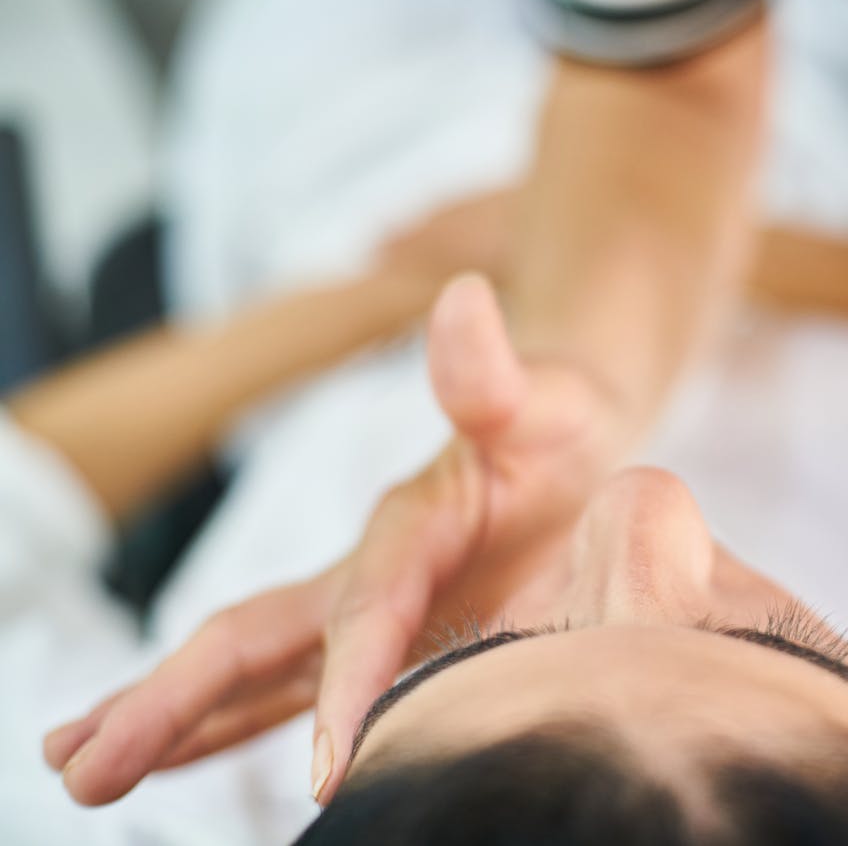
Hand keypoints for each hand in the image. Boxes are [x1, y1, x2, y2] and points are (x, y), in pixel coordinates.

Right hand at [44, 275, 627, 805]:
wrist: (551, 430)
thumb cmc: (551, 420)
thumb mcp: (535, 397)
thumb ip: (492, 373)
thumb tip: (463, 295)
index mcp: (406, 525)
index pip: (368, 609)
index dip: (353, 678)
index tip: (331, 764)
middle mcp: (363, 571)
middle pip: (250, 639)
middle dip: (171, 702)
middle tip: (80, 767)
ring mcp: (360, 607)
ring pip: (250, 670)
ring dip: (169, 719)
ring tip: (79, 769)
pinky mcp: (375, 635)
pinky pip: (289, 687)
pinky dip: (225, 724)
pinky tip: (169, 754)